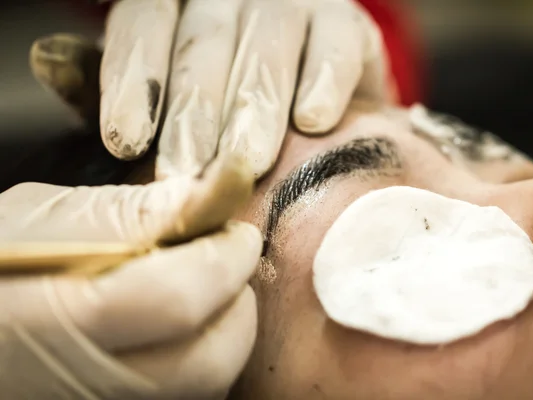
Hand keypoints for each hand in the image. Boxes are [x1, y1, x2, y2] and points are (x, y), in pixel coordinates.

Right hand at [0, 156, 262, 398]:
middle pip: (208, 361)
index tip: (239, 234)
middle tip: (227, 261)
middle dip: (236, 303)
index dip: (225, 261)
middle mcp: (85, 382)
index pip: (177, 298)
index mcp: (50, 320)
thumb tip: (201, 195)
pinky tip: (181, 327)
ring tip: (206, 289)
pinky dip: (199, 357)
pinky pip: (184, 395)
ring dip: (223, 331)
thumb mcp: (31, 220)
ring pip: (206, 386)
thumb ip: (120, 212)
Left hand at [30, 0, 387, 177]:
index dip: (135, 79)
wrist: (317, 93)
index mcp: (183, 4)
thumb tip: (49, 60)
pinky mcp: (346, 26)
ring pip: (267, 44)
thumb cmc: (231, 100)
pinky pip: (336, 46)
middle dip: (194, 109)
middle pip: (204, 40)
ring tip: (246, 159)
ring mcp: (293, 5)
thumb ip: (124, 81)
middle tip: (186, 168)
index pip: (146, 22)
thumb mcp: (166, 89)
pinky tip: (311, 120)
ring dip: (254, 105)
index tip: (127, 142)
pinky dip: (323, 81)